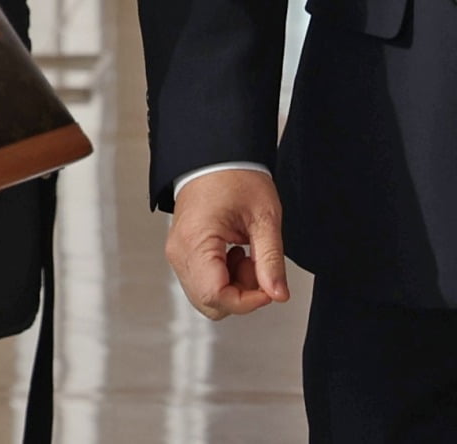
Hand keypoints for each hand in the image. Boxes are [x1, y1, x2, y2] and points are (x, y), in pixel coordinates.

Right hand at [166, 168, 289, 319]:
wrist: (217, 155)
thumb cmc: (237, 175)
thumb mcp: (264, 215)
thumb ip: (271, 259)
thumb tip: (278, 294)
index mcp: (195, 242)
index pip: (216, 296)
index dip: (247, 301)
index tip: (269, 289)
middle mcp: (180, 253)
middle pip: (210, 302)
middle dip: (242, 293)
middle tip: (260, 265)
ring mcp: (178, 255)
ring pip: (206, 296)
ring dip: (234, 285)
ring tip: (248, 253)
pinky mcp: (183, 254)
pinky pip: (203, 282)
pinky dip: (224, 276)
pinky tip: (237, 253)